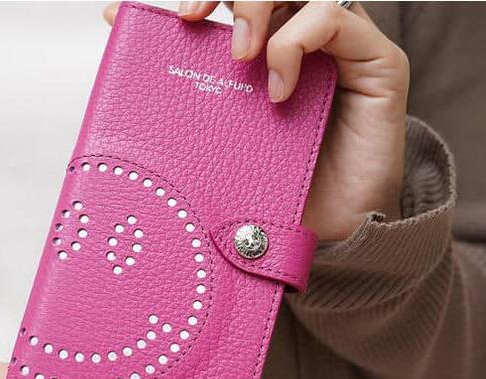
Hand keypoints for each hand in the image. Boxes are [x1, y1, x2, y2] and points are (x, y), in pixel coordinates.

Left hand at [104, 2, 408, 240]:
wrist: (328, 238)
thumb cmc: (272, 190)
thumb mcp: (213, 137)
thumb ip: (180, 87)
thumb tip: (119, 37)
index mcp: (262, 54)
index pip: (233, 0)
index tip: (158, 15)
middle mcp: (301, 42)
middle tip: (192, 19)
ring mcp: (339, 49)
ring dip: (256, 6)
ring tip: (238, 56)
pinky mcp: (375, 62)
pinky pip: (334, 17)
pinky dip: (296, 43)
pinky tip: (278, 89)